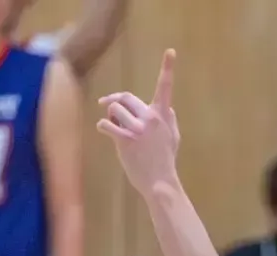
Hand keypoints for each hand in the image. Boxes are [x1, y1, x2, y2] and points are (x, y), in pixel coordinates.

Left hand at [97, 50, 180, 195]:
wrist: (160, 182)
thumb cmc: (166, 161)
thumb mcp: (173, 137)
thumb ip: (169, 120)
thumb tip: (168, 108)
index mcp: (163, 115)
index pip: (165, 87)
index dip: (168, 68)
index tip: (170, 52)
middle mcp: (151, 118)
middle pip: (126, 97)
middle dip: (114, 100)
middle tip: (105, 103)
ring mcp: (138, 129)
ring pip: (115, 109)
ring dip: (109, 115)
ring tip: (112, 125)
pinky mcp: (125, 140)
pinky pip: (107, 124)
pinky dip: (103, 126)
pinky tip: (104, 130)